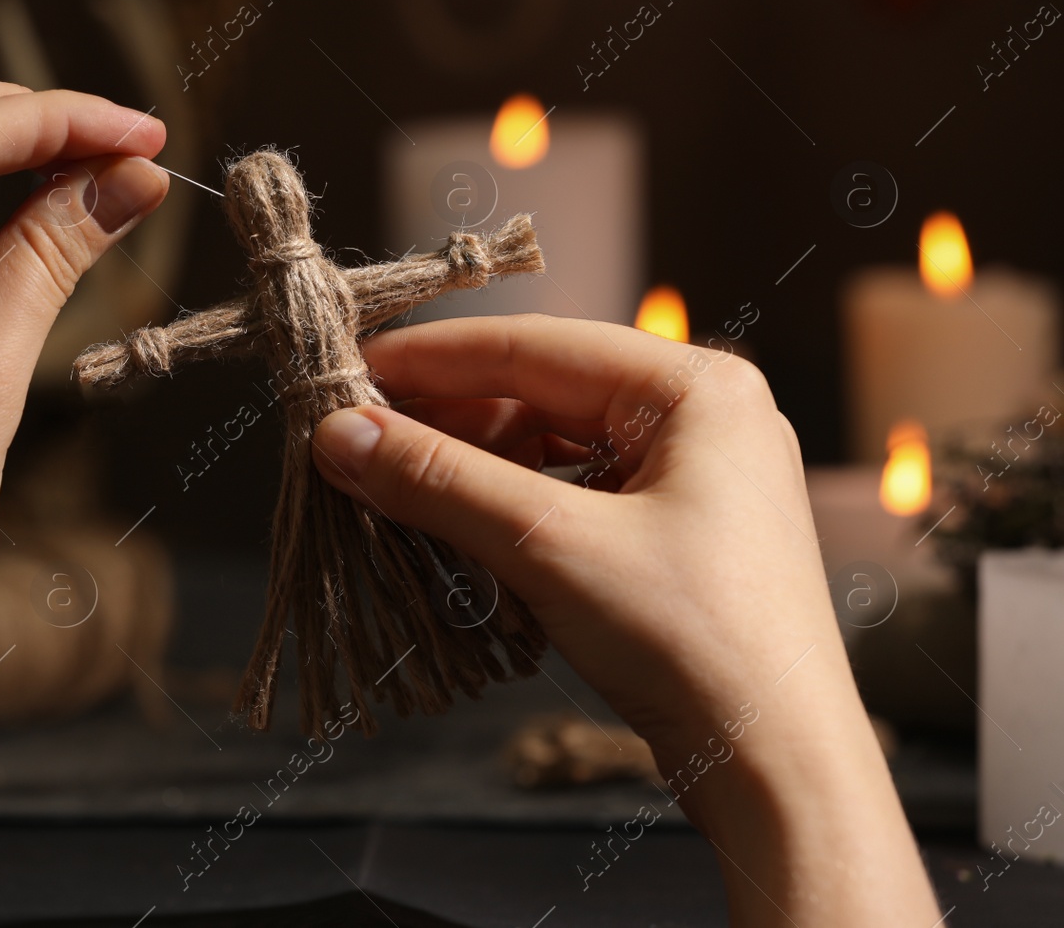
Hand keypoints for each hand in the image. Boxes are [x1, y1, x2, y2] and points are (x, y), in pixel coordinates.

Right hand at [311, 315, 938, 925]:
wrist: (781, 772)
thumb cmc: (696, 644)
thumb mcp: (551, 547)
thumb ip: (440, 482)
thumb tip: (337, 435)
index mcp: (695, 388)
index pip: (532, 345)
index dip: (429, 358)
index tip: (345, 370)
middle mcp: (700, 417)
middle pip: (539, 396)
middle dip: (444, 423)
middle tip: (353, 443)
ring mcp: (692, 478)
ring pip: (549, 451)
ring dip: (470, 473)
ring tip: (390, 492)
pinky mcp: (675, 535)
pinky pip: (570, 498)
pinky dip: (508, 513)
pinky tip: (453, 532)